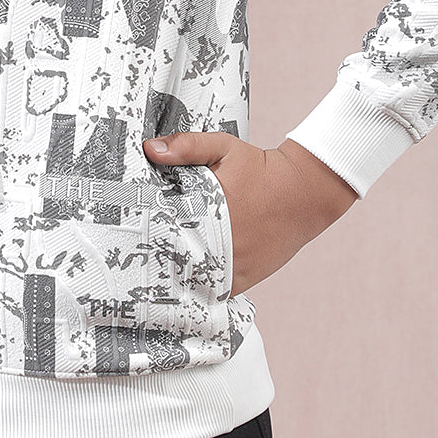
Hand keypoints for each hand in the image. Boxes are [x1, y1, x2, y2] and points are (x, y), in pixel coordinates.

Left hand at [142, 133, 358, 294]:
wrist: (304, 192)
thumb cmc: (261, 169)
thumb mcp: (223, 148)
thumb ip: (187, 147)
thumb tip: (151, 149)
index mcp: (208, 213)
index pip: (165, 233)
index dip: (146, 236)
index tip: (133, 237)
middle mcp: (220, 245)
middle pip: (175, 261)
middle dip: (158, 258)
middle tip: (140, 257)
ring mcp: (234, 266)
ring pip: (193, 280)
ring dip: (178, 276)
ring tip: (159, 272)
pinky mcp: (246, 278)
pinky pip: (214, 289)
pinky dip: (201, 285)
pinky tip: (187, 280)